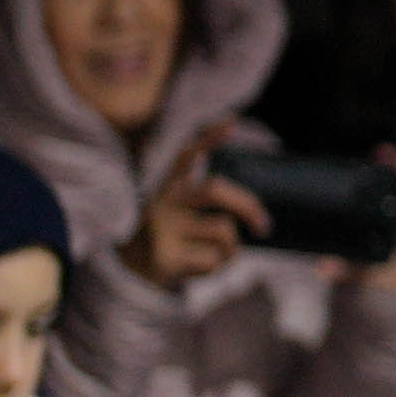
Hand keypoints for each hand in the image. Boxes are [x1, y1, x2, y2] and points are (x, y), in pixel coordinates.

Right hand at [125, 124, 249, 286]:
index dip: (209, 139)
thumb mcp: (185, 214)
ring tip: (213, 254)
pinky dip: (216, 268)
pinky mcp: (166, 257)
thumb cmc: (172, 238)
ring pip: (224, 231)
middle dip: (247, 206)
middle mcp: (163, 202)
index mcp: (169, 186)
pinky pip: (214, 261)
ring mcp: (163, 229)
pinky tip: (195, 269)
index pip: (187, 155)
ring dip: (231, 248)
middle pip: (215, 190)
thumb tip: (260, 218)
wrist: (132, 274)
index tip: (231, 122)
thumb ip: (211, 206)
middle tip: (263, 226)